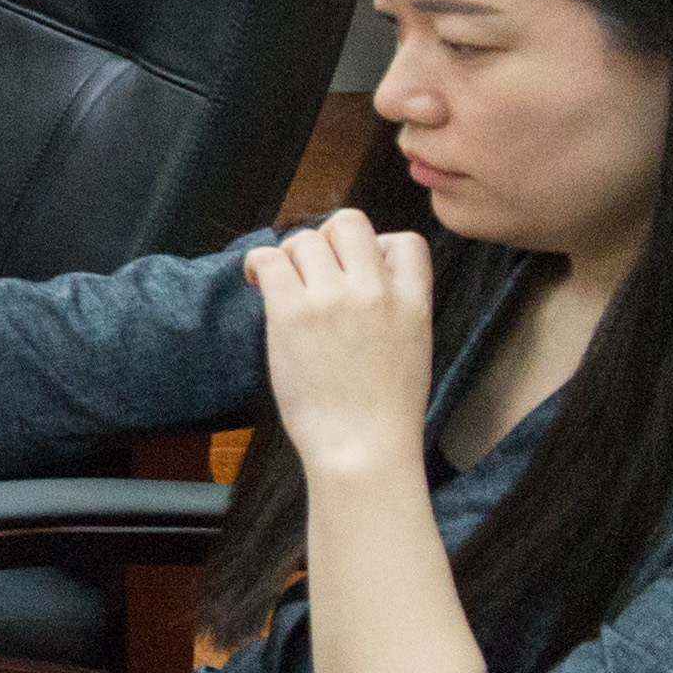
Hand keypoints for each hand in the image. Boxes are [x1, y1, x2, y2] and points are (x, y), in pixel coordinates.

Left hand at [247, 209, 438, 481]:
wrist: (363, 449)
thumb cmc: (383, 413)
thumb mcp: (413, 349)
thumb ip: (396, 307)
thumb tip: (363, 276)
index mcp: (414, 302)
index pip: (405, 240)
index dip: (377, 246)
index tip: (357, 271)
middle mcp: (375, 291)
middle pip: (348, 223)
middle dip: (327, 239)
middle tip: (313, 272)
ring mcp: (333, 299)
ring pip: (304, 239)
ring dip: (290, 257)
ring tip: (285, 287)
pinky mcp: (292, 313)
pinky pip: (269, 258)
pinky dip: (259, 264)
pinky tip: (257, 283)